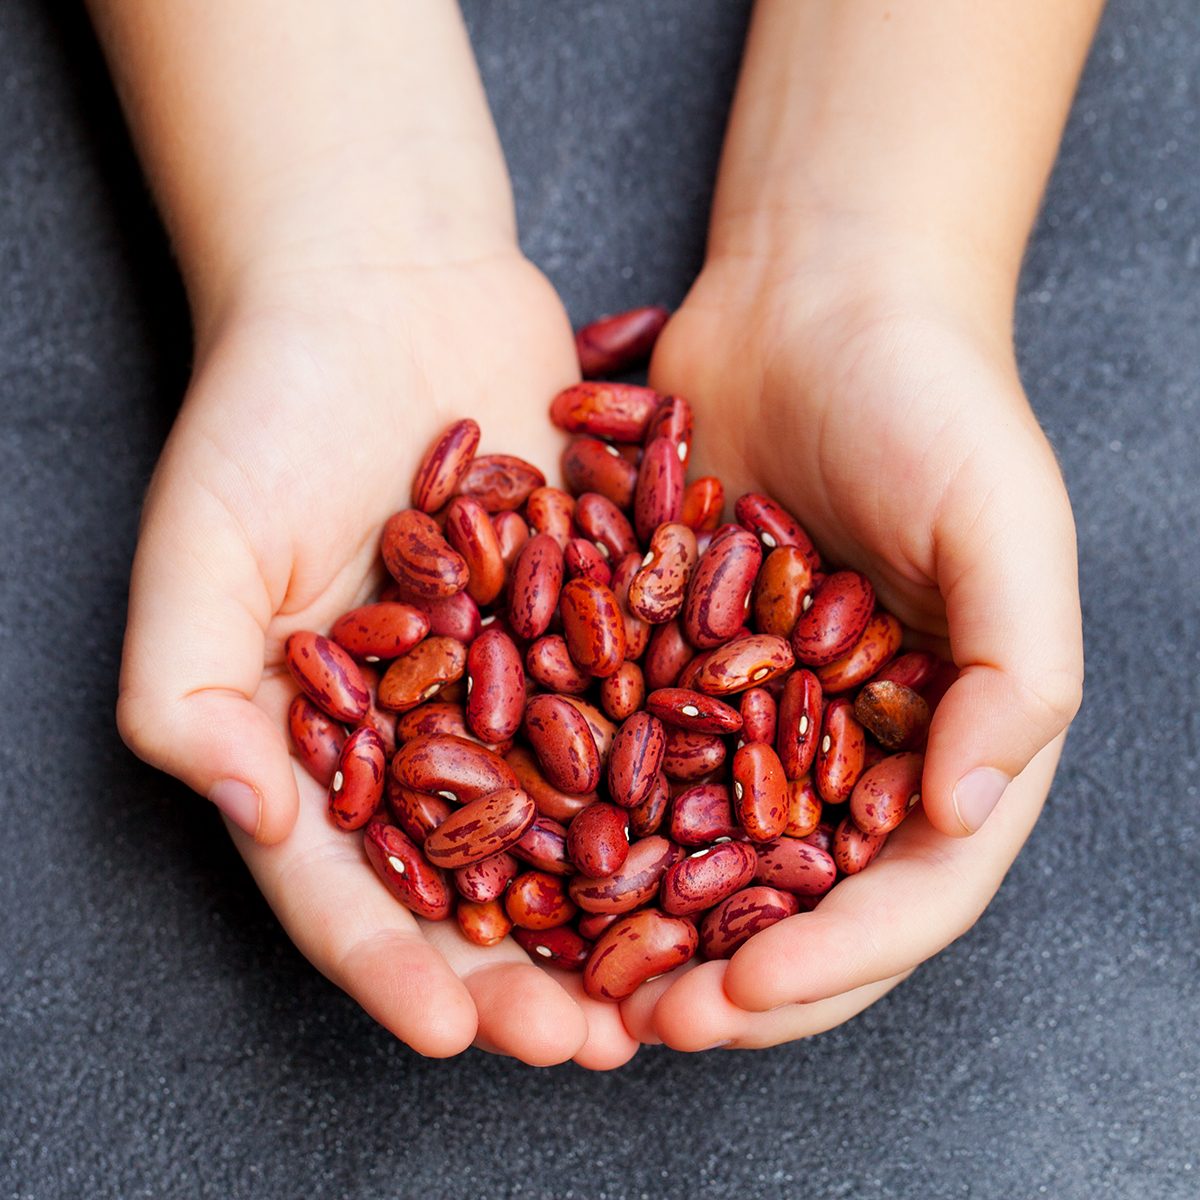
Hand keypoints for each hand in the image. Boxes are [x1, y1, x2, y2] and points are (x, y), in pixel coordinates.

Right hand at [116, 251, 638, 1067]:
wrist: (387, 284)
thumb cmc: (269, 408)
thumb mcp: (200, 547)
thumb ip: (190, 688)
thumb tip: (248, 812)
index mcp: (317, 740)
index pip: (346, 885)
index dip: (393, 966)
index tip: (451, 1031)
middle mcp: (423, 728)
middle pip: (474, 879)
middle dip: (529, 970)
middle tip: (594, 1042)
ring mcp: (512, 677)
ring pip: (573, 818)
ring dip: (622, 905)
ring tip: (682, 977)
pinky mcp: (594, 616)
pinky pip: (639, 711)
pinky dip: (682, 777)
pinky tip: (737, 834)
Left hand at [619, 248, 1082, 1049]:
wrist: (815, 298)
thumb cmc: (934, 397)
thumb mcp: (1005, 521)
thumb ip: (1021, 669)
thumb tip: (967, 812)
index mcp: (948, 733)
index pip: (906, 890)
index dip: (835, 962)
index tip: (742, 1000)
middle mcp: (848, 740)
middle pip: (793, 894)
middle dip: (728, 976)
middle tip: (644, 1026)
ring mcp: (751, 704)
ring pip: (700, 846)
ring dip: (644, 925)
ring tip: (575, 982)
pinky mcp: (667, 655)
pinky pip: (626, 754)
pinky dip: (584, 815)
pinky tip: (523, 860)